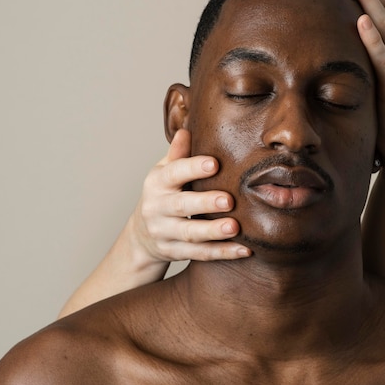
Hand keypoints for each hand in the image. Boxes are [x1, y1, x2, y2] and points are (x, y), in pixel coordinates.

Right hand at [129, 128, 250, 266]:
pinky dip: (222, 253)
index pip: (174, 174)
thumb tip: (187, 130)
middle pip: (182, 205)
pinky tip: (244, 250)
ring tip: (235, 227)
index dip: (192, 168)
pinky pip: (200, 254)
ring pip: (190, 233)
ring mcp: (164, 232)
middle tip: (229, 200)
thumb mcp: (164, 173)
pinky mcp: (174, 252)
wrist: (141, 236)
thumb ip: (177, 155)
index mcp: (157, 183)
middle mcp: (157, 208)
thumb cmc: (163, 196)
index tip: (214, 164)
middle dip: (205, 203)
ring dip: (213, 232)